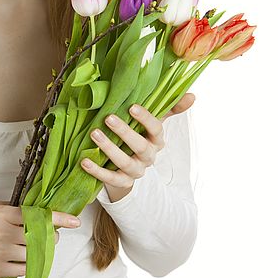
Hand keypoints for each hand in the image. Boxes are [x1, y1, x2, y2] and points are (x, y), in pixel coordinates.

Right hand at [0, 200, 80, 277]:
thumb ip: (14, 210)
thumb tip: (38, 212)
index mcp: (4, 213)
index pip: (38, 214)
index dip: (59, 218)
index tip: (74, 221)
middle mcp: (4, 231)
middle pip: (40, 236)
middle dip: (51, 237)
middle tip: (50, 236)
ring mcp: (0, 251)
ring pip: (33, 253)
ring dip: (40, 252)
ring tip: (35, 248)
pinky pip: (22, 269)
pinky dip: (27, 265)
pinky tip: (23, 259)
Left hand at [81, 93, 195, 201]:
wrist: (132, 167)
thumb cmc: (142, 136)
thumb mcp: (155, 122)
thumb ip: (170, 107)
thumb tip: (193, 95)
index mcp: (157, 140)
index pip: (156, 129)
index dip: (145, 118)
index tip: (132, 107)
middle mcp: (149, 156)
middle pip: (139, 146)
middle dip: (124, 132)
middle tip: (108, 117)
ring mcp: (136, 171)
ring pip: (124, 162)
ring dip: (108, 148)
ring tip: (94, 134)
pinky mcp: (123, 182)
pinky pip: (111, 179)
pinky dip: (97, 171)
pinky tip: (85, 160)